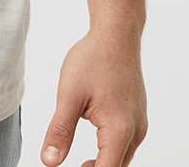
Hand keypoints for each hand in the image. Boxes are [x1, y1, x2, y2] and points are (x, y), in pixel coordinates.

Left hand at [40, 27, 147, 166]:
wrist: (116, 34)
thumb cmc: (94, 59)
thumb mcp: (69, 95)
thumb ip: (60, 131)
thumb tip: (49, 162)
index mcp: (119, 130)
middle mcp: (136, 131)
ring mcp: (140, 124)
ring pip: (123, 158)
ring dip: (104, 164)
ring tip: (80, 164)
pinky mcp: (138, 117)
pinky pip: (127, 145)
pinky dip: (111, 151)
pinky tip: (96, 145)